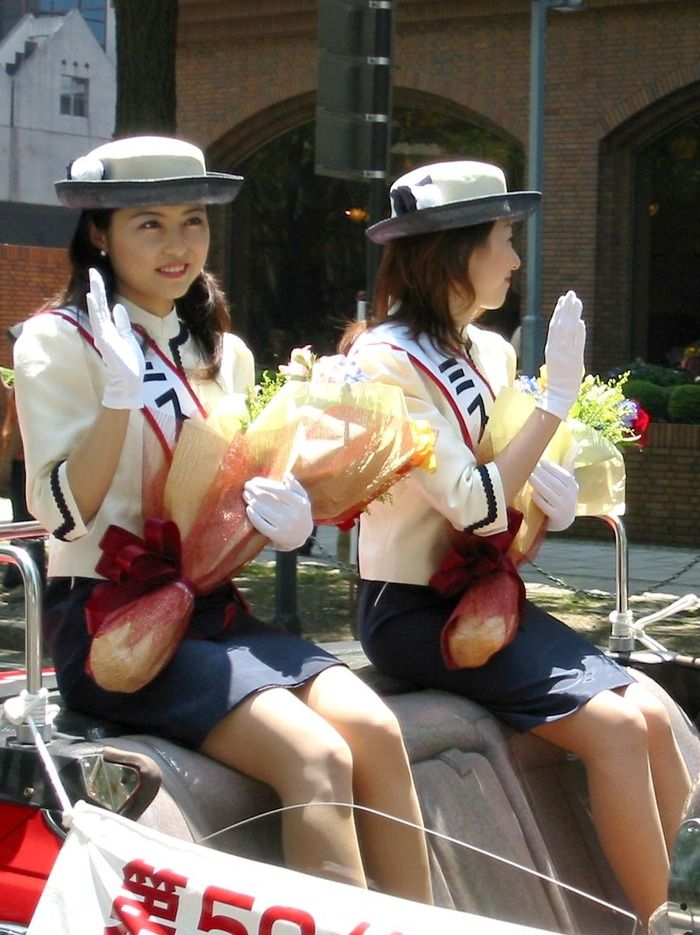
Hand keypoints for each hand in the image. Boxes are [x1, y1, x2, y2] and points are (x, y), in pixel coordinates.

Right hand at [87, 268, 144, 408]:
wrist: (130, 382)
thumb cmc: (129, 363)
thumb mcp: (128, 337)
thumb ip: (122, 323)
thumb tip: (117, 307)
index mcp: (110, 328)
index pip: (104, 305)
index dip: (102, 290)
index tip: (98, 275)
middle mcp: (104, 330)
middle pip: (99, 305)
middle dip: (97, 287)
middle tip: (93, 270)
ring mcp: (103, 335)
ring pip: (98, 311)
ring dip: (96, 294)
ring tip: (93, 279)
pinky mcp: (105, 341)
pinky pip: (99, 323)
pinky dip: (96, 310)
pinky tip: (93, 298)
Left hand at [243, 472, 313, 551]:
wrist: (302, 536)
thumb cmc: (300, 513)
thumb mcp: (303, 499)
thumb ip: (295, 486)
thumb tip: (287, 474)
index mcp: (300, 503)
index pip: (279, 490)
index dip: (264, 484)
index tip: (254, 480)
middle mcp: (293, 515)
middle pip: (269, 499)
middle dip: (255, 491)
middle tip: (246, 485)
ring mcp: (285, 526)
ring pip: (264, 511)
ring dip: (252, 501)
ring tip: (245, 495)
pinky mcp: (277, 536)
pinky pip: (262, 524)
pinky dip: (254, 516)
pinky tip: (248, 509)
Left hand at [529, 445, 578, 531]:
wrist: (563, 521)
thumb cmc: (563, 495)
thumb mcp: (568, 481)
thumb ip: (570, 463)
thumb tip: (578, 445)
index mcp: (573, 486)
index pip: (564, 475)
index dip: (552, 468)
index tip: (540, 461)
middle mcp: (570, 497)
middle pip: (555, 483)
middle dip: (542, 474)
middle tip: (530, 466)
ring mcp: (564, 508)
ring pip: (549, 493)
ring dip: (538, 484)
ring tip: (528, 476)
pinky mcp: (556, 517)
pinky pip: (545, 506)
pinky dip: (538, 499)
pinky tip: (531, 492)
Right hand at [539, 290, 585, 420]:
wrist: (559, 394)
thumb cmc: (559, 378)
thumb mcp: (556, 359)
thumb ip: (561, 345)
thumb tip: (573, 327)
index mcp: (550, 348)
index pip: (554, 326)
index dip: (559, 312)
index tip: (562, 300)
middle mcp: (556, 349)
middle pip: (561, 324)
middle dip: (566, 308)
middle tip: (571, 294)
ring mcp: (565, 354)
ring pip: (569, 331)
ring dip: (573, 315)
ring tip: (576, 302)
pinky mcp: (574, 360)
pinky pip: (576, 343)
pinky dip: (578, 332)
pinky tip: (580, 322)